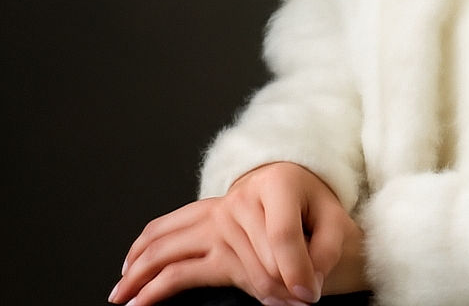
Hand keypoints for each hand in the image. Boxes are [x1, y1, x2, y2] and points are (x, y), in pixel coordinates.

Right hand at [110, 161, 367, 305]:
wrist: (294, 181)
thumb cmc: (312, 202)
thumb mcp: (334, 217)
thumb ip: (328, 248)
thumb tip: (305, 286)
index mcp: (278, 186)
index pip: (281, 235)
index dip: (296, 269)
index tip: (306, 295)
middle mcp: (241, 199)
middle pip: (243, 253)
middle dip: (267, 285)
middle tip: (282, 301)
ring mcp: (218, 213)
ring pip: (180, 242)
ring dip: (153, 272)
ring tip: (126, 299)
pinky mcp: (206, 225)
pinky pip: (170, 237)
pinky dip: (147, 258)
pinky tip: (130, 280)